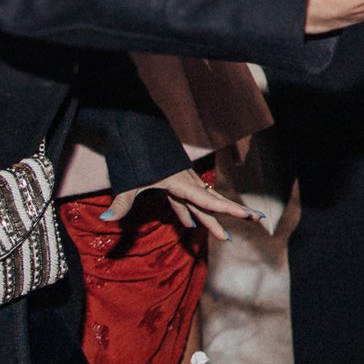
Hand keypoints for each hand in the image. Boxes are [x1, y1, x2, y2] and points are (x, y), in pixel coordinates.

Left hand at [102, 167, 259, 241]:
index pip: (209, 201)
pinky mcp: (171, 180)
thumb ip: (121, 203)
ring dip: (211, 218)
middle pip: (213, 201)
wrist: (133, 128)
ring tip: (224, 236)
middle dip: (233, 212)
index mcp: (180, 183)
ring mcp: (180, 180)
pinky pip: (184, 200)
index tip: (249, 215)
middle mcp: (186, 182)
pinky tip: (190, 225)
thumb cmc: (133, 154)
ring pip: (201, 202)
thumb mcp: (127, 181)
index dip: (229, 211)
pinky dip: (188, 212)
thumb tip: (107, 219)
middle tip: (256, 219)